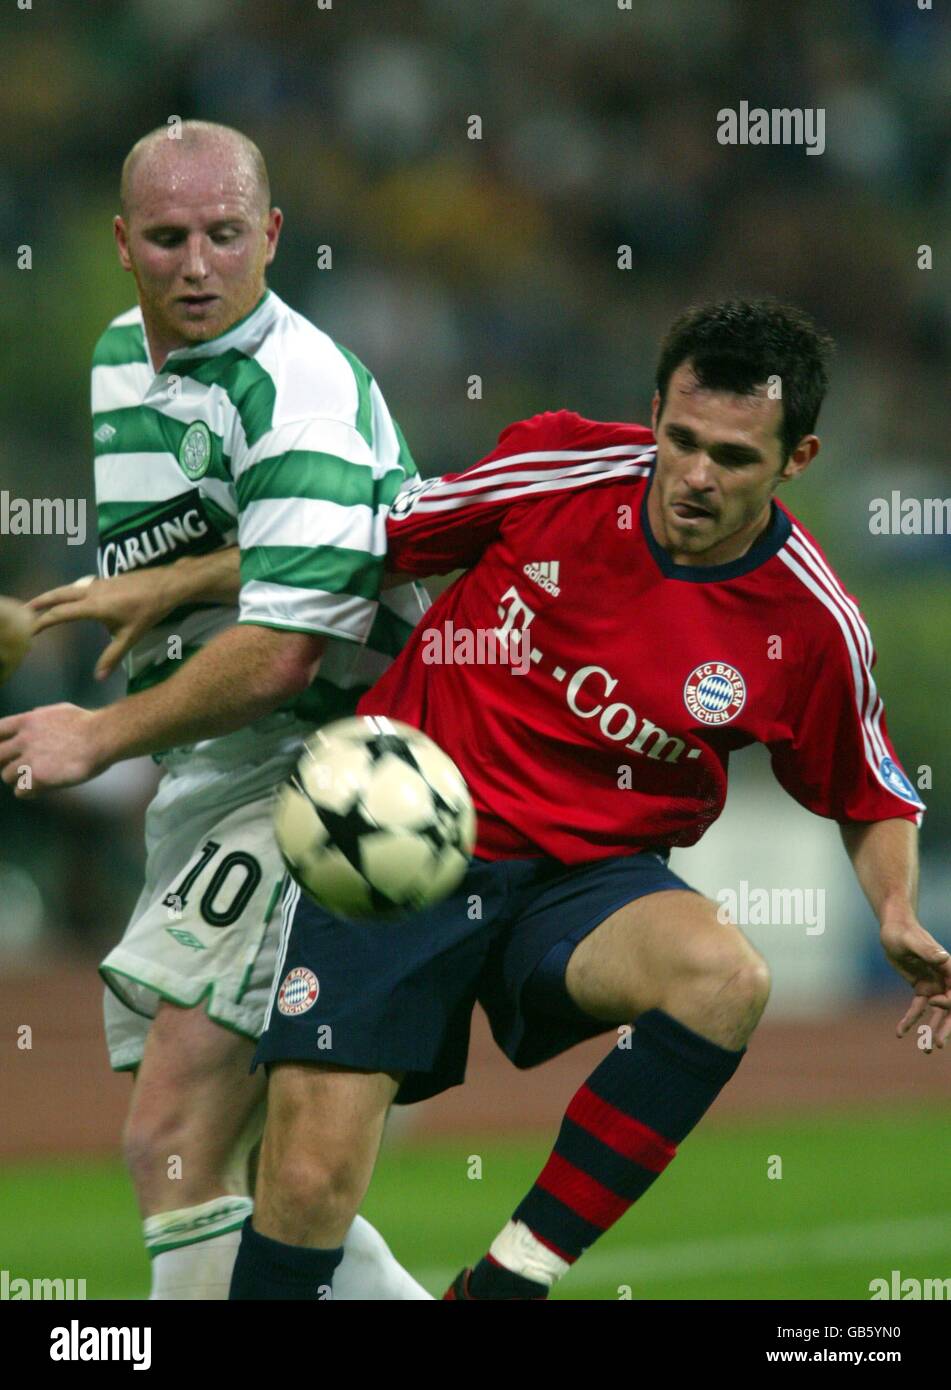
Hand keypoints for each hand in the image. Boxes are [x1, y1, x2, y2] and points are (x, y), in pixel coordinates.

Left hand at [0, 703, 108, 796]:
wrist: (102, 738)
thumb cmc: (88, 723)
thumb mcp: (59, 710)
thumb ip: (40, 715)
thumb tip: (32, 715)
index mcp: (28, 721)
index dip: (0, 741)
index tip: (8, 749)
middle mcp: (24, 740)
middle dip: (4, 761)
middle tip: (17, 766)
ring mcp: (30, 760)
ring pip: (6, 775)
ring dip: (18, 778)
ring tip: (32, 779)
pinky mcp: (39, 778)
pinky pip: (20, 791)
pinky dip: (28, 791)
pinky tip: (40, 788)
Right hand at [30, 569, 180, 680]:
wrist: (167, 584)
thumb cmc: (149, 611)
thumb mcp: (130, 637)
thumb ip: (112, 656)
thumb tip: (99, 678)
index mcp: (94, 605)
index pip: (61, 613)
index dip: (42, 621)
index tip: (29, 629)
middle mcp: (91, 591)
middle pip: (58, 594)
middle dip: (40, 602)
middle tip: (23, 610)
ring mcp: (99, 583)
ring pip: (69, 588)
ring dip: (53, 595)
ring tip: (42, 604)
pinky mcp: (106, 580)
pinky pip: (80, 586)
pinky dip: (69, 592)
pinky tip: (71, 598)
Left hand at [881, 917, 950, 1051]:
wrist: (893, 927)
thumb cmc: (903, 931)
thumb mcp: (912, 941)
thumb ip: (927, 950)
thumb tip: (943, 958)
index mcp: (947, 967)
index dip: (949, 1003)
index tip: (934, 1004)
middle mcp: (944, 978)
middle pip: (949, 1007)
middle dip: (945, 1027)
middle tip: (938, 1045)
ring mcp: (933, 984)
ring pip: (936, 1012)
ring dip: (932, 1030)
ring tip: (926, 1049)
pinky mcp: (921, 988)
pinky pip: (918, 1008)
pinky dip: (910, 1020)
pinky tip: (900, 1032)